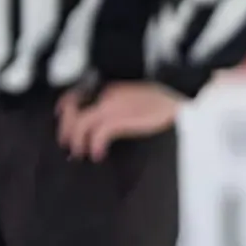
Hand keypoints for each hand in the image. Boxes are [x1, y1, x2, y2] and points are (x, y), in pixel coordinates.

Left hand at [57, 81, 183, 161]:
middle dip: (67, 130)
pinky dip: (94, 146)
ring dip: (77, 141)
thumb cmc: (171, 107)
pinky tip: (98, 155)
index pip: (77, 95)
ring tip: (80, 154)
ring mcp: (113, 106)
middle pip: (73, 110)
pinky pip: (98, 133)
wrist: (185, 103)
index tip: (61, 120)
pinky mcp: (121, 118)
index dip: (65, 108)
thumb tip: (110, 129)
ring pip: (80, 122)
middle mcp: (108, 96)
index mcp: (113, 90)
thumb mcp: (143, 103)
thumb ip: (124, 110)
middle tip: (69, 146)